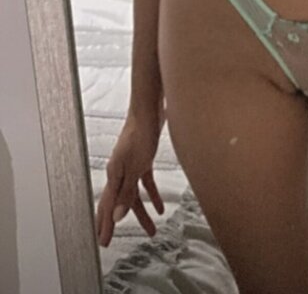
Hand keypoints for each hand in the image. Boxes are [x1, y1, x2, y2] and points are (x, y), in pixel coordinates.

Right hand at [95, 109, 164, 247]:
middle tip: (110, 240)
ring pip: (133, 195)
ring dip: (141, 213)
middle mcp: (119, 171)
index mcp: (114, 174)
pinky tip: (161, 207)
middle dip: (114, 222)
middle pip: (116, 202)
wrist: (150, 110)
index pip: (106, 206)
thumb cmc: (140, 132)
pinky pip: (145, 183)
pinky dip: (152, 195)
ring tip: (151, 230)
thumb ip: (127, 192)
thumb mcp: (135, 167)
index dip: (104, 225)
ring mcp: (131, 165)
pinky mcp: (142, 159)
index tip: (103, 241)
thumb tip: (117, 216)